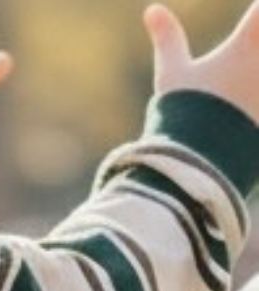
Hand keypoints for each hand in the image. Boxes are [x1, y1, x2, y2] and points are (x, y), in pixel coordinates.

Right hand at [146, 3, 258, 124]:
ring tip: (246, 81)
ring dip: (254, 79)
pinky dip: (257, 106)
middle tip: (249, 52)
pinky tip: (249, 110)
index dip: (258, 11)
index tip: (253, 13)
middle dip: (255, 47)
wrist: (194, 164)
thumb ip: (168, 39)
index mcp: (246, 46)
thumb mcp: (172, 75)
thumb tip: (152, 9)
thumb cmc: (182, 115)